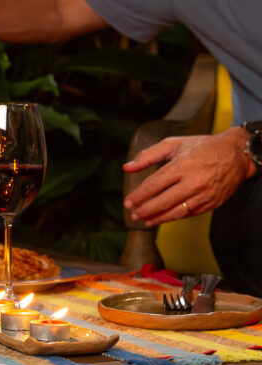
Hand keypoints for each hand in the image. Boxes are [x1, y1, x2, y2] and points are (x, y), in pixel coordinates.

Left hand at [123, 127, 255, 225]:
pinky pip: (188, 214)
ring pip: (175, 211)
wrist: (237, 154)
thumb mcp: (174, 144)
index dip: (139, 196)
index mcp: (182, 165)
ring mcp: (204, 194)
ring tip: (144, 220)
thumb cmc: (203, 147)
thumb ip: (148, 155)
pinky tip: (162, 218)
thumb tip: (127, 167)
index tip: (128, 202)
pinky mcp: (212, 203)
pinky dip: (173, 217)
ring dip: (157, 218)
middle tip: (133, 214)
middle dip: (144, 210)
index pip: (154, 184)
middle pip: (163, 201)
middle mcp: (193, 181)